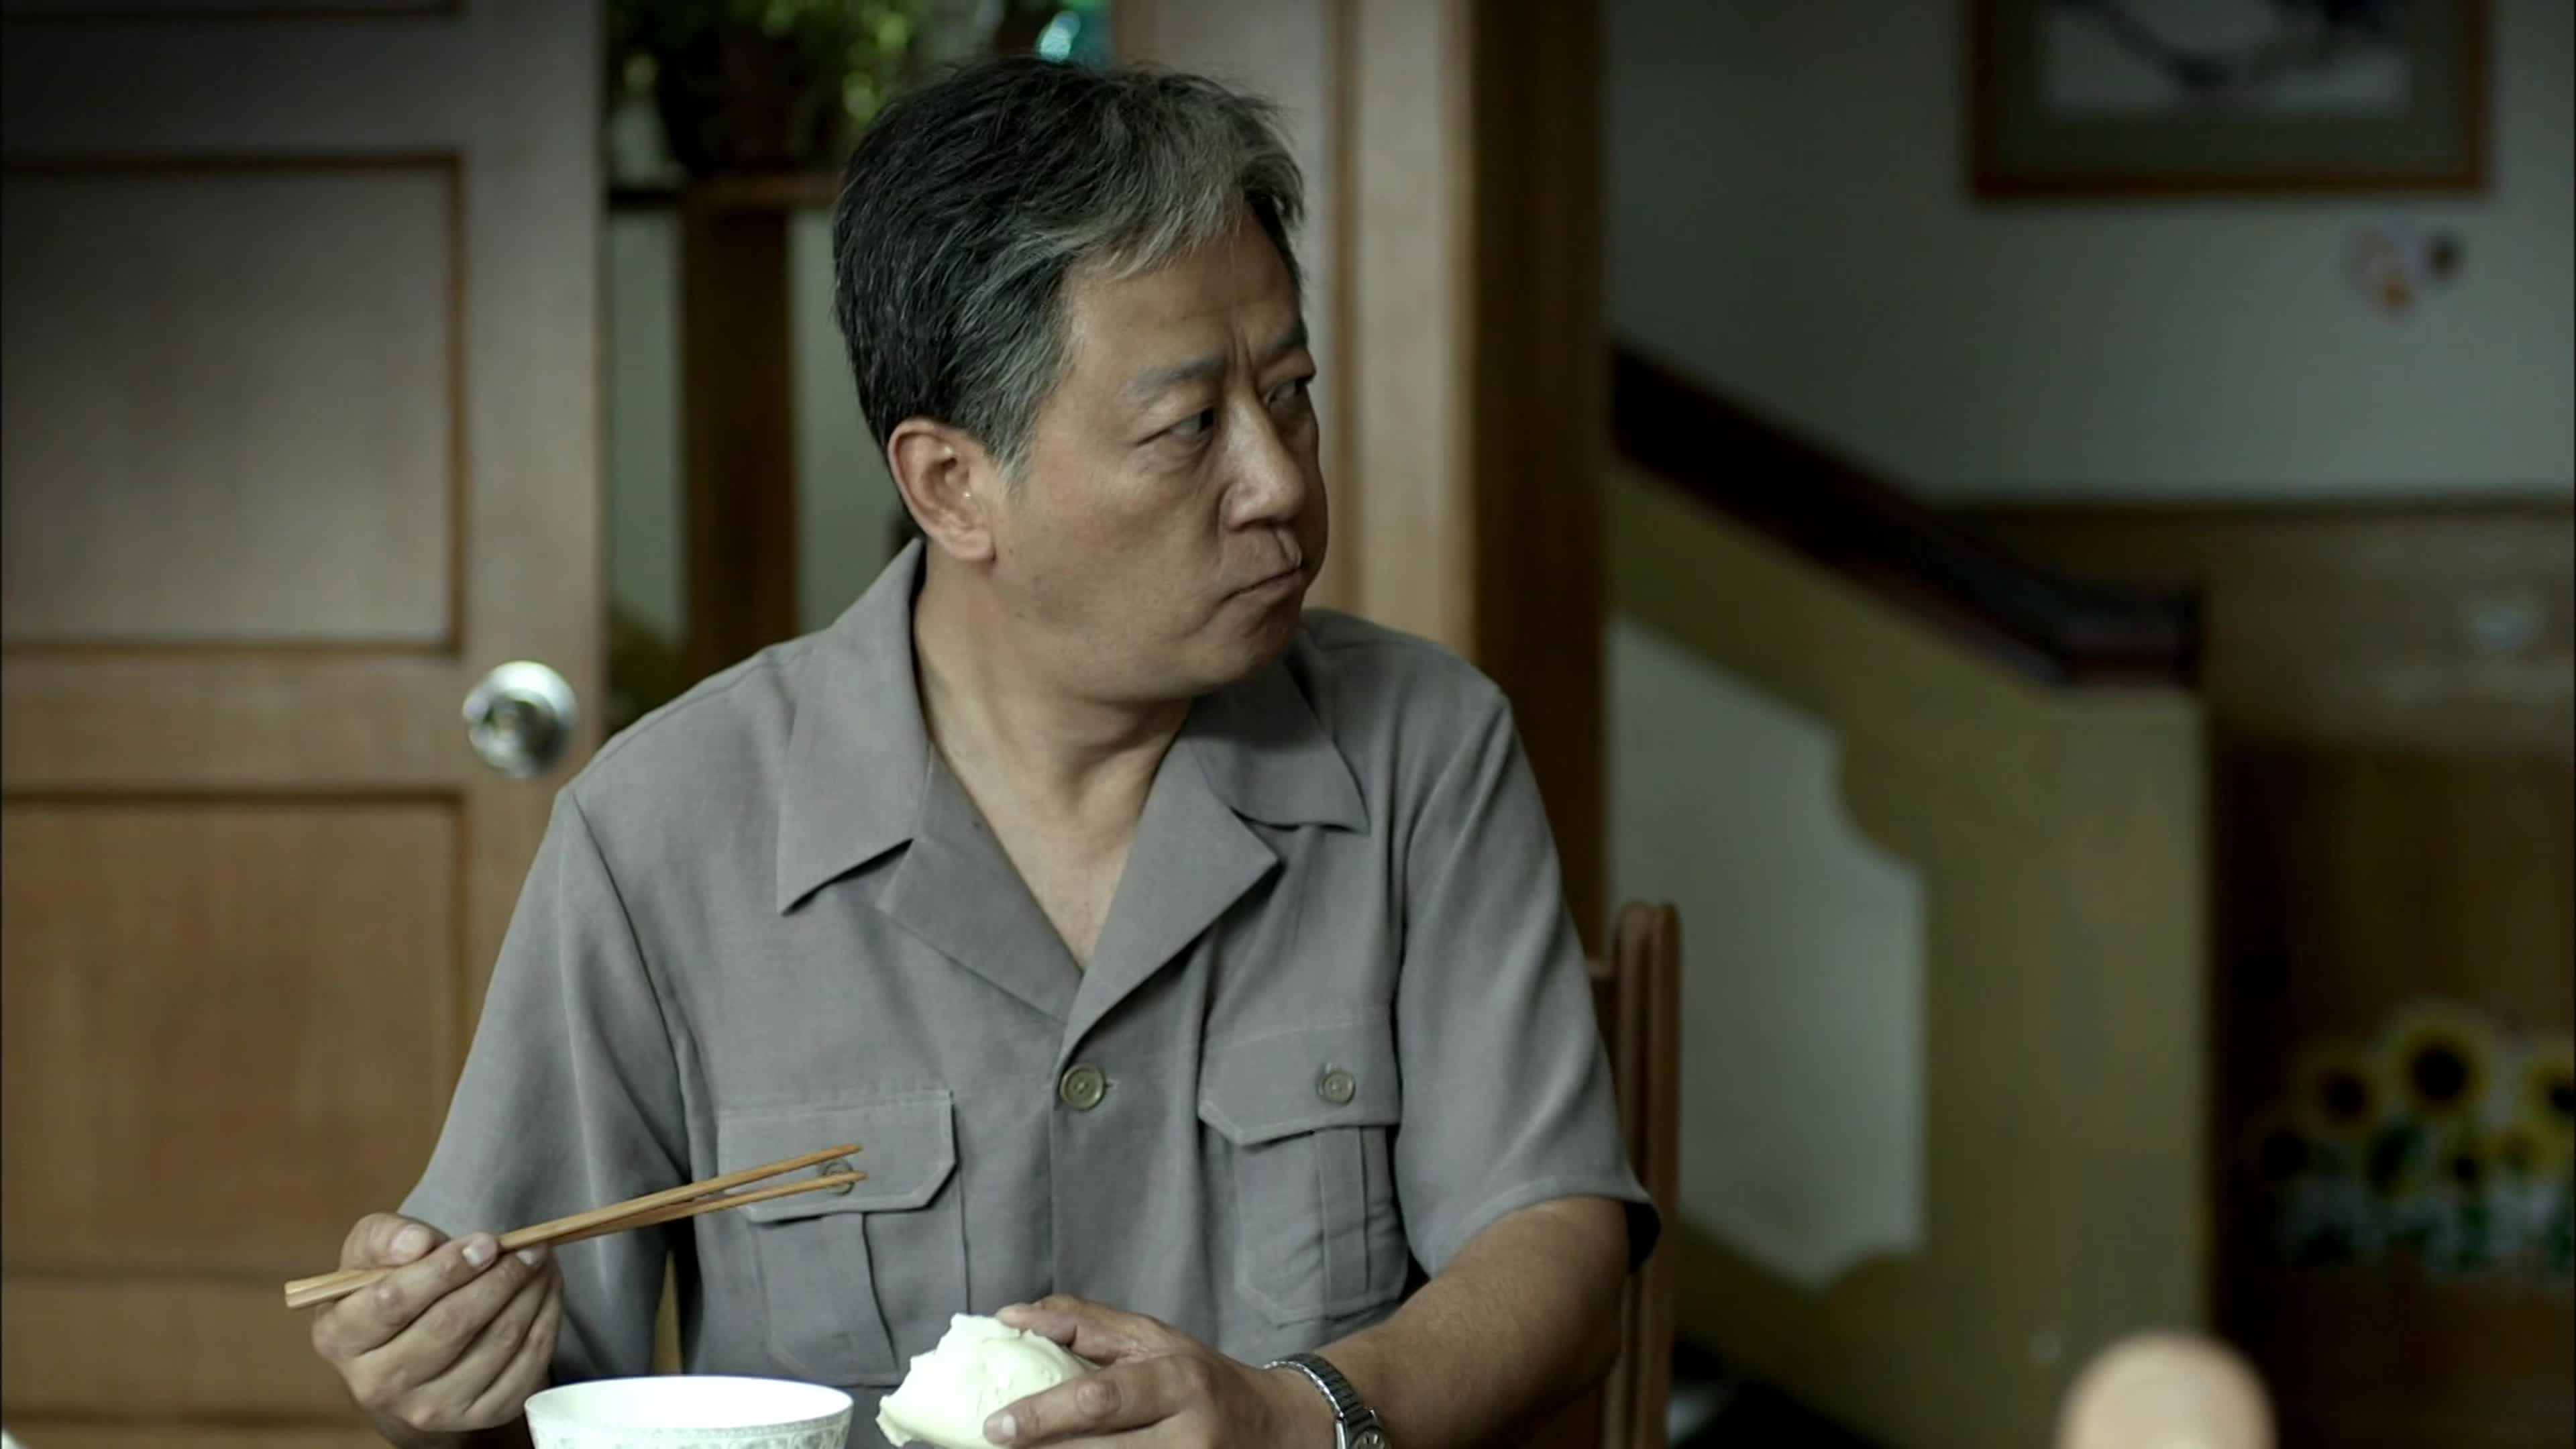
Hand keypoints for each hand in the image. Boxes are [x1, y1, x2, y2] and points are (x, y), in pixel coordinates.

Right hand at [310, 1212, 563, 1437]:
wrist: (405, 1359)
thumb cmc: (388, 1291)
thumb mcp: (368, 1253)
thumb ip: (386, 1237)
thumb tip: (417, 1243)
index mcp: (340, 1338)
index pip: (393, 1301)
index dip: (446, 1268)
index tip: (486, 1242)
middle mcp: (377, 1384)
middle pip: (451, 1325)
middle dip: (500, 1278)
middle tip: (529, 1247)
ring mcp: (428, 1408)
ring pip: (496, 1345)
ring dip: (530, 1295)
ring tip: (541, 1262)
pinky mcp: (476, 1417)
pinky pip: (525, 1368)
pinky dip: (545, 1323)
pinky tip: (546, 1294)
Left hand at [985, 1296, 1333, 1447]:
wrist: (1277, 1429)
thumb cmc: (1203, 1379)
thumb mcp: (1154, 1339)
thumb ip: (1083, 1325)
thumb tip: (1010, 1318)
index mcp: (1179, 1381)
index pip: (1102, 1400)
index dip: (1044, 1415)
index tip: (995, 1426)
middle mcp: (1189, 1435)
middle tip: (994, 1446)